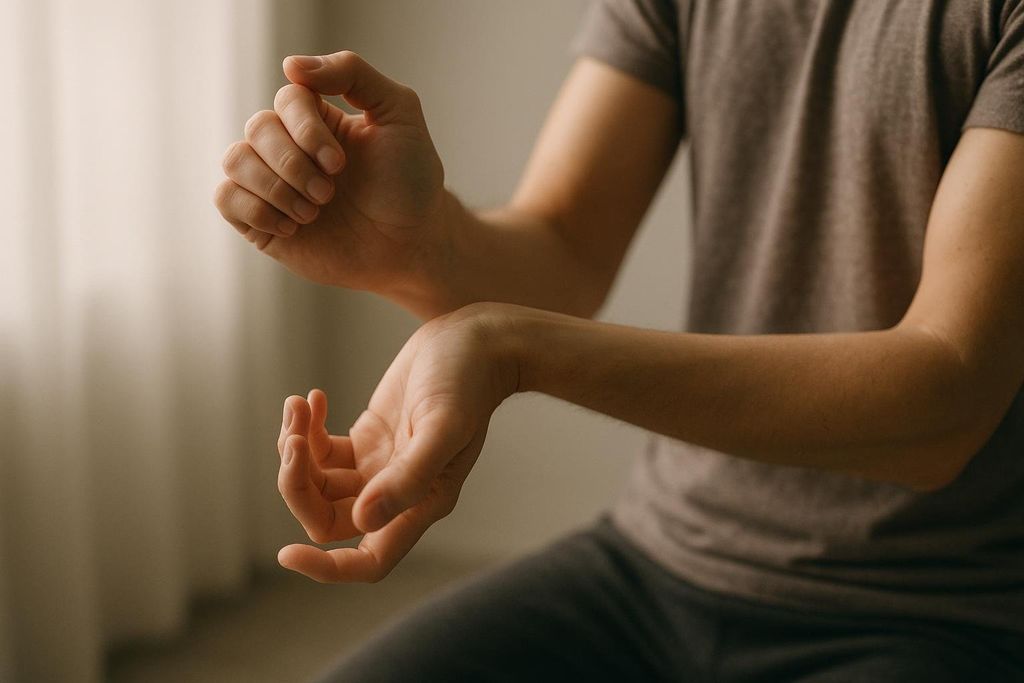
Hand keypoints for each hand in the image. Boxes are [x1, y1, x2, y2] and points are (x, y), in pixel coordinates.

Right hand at [214, 51, 445, 292]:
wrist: (409, 247)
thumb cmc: (409, 183)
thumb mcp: (399, 114)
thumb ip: (353, 73)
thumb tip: (290, 64)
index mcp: (318, 118)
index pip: (287, 98)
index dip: (306, 129)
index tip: (340, 164)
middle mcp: (290, 146)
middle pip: (258, 127)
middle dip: (294, 165)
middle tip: (329, 194)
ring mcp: (272, 182)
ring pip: (235, 159)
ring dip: (276, 188)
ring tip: (313, 214)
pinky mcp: (259, 220)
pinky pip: (225, 198)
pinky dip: (257, 210)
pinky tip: (292, 228)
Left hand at [276, 304, 518, 581]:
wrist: (478, 342)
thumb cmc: (469, 383)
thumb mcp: (443, 426)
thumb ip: (409, 476)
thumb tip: (364, 520)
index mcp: (422, 503)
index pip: (370, 560)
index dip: (327, 568)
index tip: (286, 555)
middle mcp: (397, 493)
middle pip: (327, 518)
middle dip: (298, 484)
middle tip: (294, 438)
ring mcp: (379, 466)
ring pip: (317, 484)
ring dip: (296, 448)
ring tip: (298, 405)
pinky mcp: (368, 439)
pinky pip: (321, 452)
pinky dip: (306, 429)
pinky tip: (312, 397)